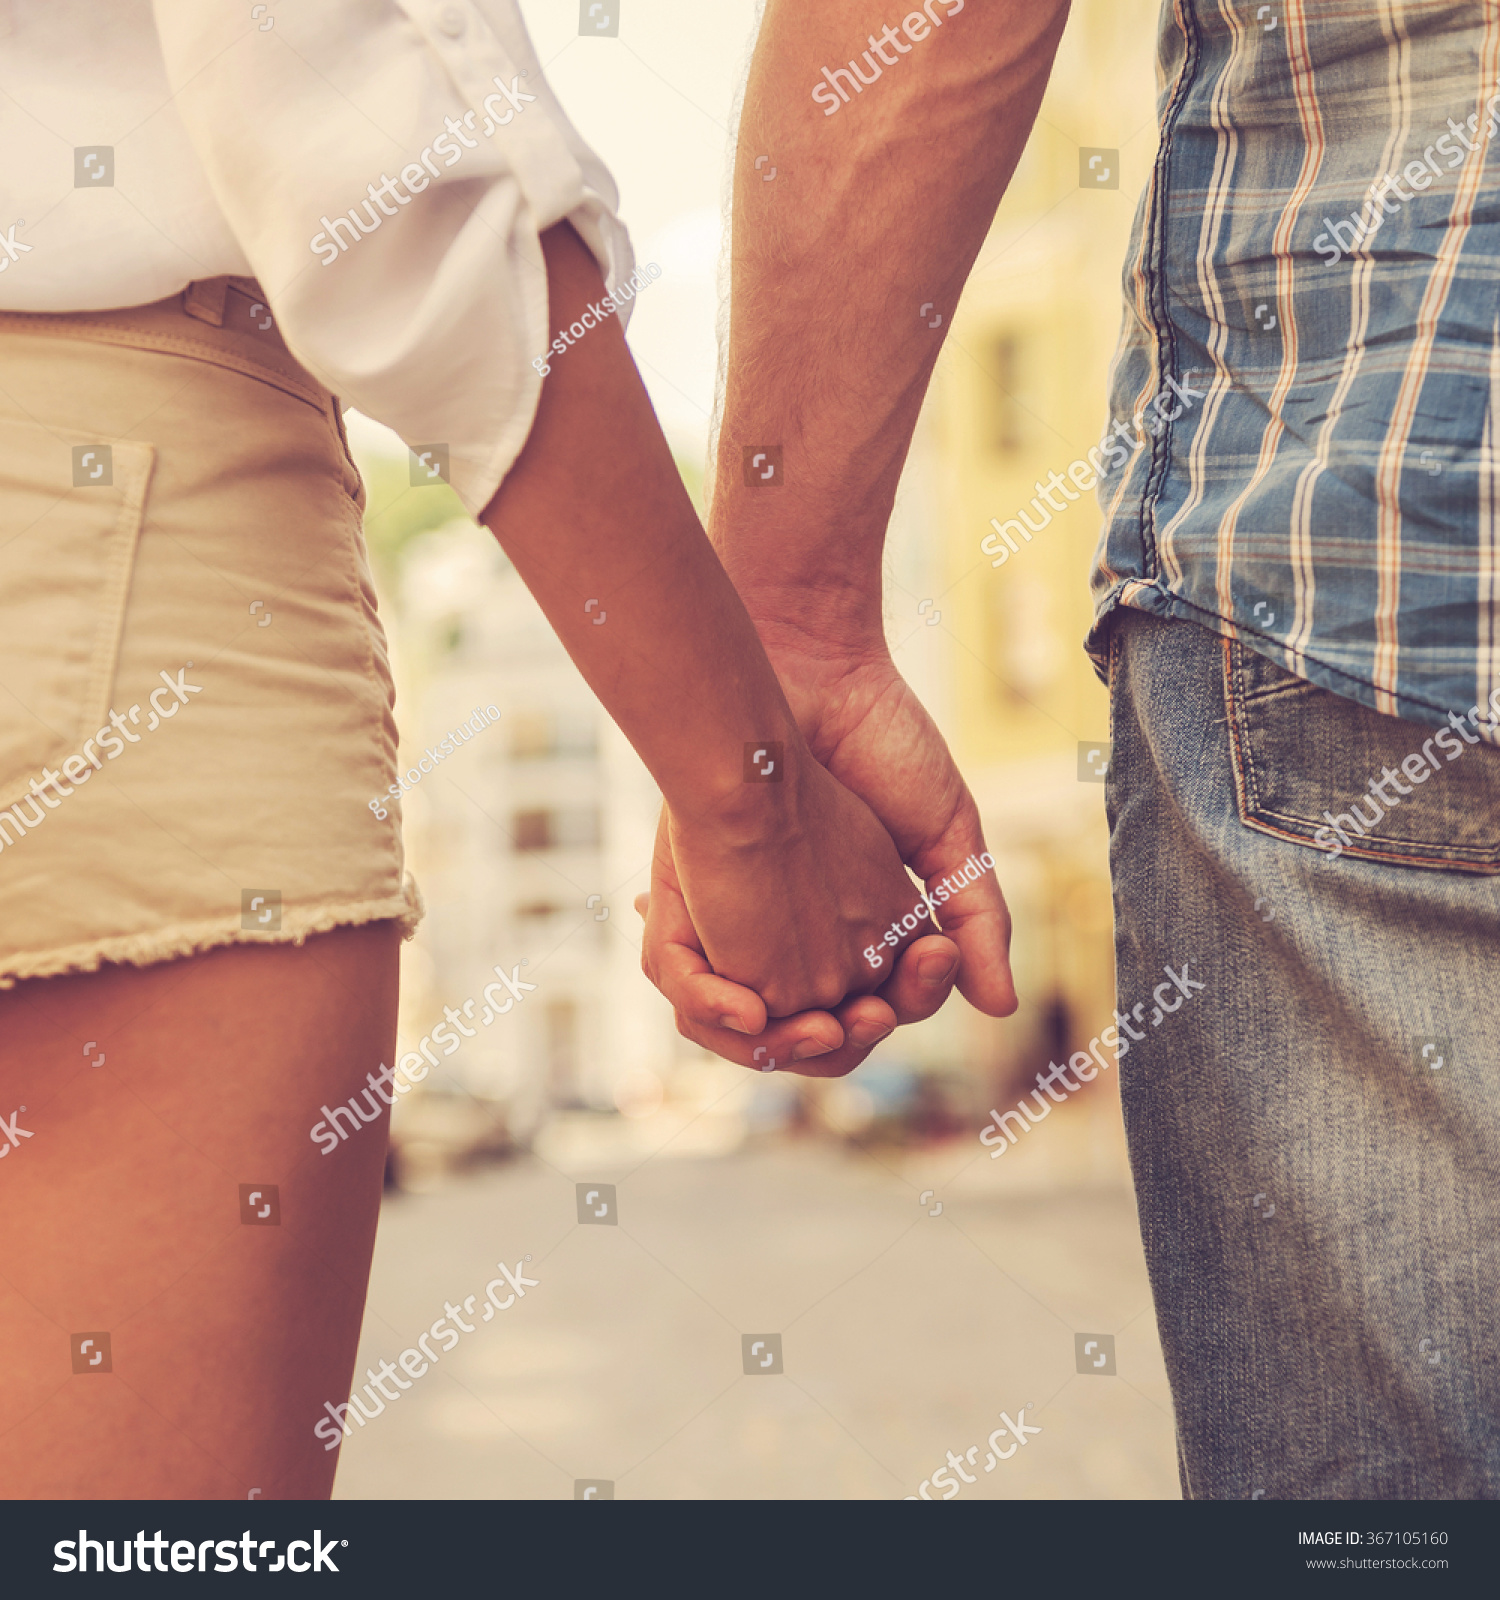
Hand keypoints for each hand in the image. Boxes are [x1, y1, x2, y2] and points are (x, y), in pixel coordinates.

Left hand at [638, 648, 1012, 1077]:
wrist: (809, 672)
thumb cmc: (887, 745)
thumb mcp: (950, 836)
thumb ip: (976, 919)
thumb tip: (1001, 1009)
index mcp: (869, 924)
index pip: (888, 998)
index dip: (908, 998)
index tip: (927, 962)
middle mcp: (805, 935)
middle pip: (822, 1027)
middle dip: (842, 1035)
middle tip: (861, 1015)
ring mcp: (747, 925)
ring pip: (758, 1022)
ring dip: (783, 1039)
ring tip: (812, 1020)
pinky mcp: (694, 906)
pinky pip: (695, 984)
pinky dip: (716, 1005)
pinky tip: (751, 1001)